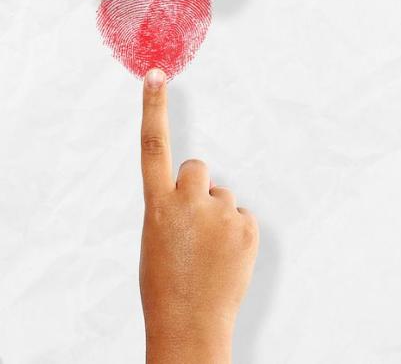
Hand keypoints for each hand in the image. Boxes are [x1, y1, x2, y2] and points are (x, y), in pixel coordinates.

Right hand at [139, 69, 257, 363]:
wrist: (189, 325)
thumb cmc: (166, 285)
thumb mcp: (156, 239)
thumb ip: (172, 207)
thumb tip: (199, 195)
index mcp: (156, 204)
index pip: (153, 145)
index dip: (153, 107)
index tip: (155, 74)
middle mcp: (187, 202)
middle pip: (199, 168)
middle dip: (198, 187)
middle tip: (193, 224)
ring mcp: (220, 214)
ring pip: (224, 197)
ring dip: (218, 217)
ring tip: (208, 253)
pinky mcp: (247, 229)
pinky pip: (243, 218)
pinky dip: (236, 235)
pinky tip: (225, 260)